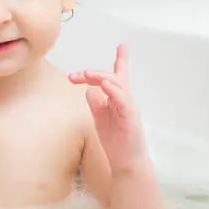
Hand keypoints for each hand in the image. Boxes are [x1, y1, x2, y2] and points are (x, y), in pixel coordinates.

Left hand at [69, 44, 146, 172]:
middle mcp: (125, 100)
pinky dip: (113, 91)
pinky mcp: (130, 118)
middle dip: (95, 73)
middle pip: (114, 77)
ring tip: (87, 74)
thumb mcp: (101, 119)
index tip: (123, 45)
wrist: (126, 163)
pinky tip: (104, 86)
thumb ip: (96, 104)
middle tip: (78, 75)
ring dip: (101, 77)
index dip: (121, 60)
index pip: (119, 76)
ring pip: (118, 85)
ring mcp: (129, 108)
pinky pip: (122, 100)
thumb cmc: (116, 141)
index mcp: (118, 100)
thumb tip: (89, 91)